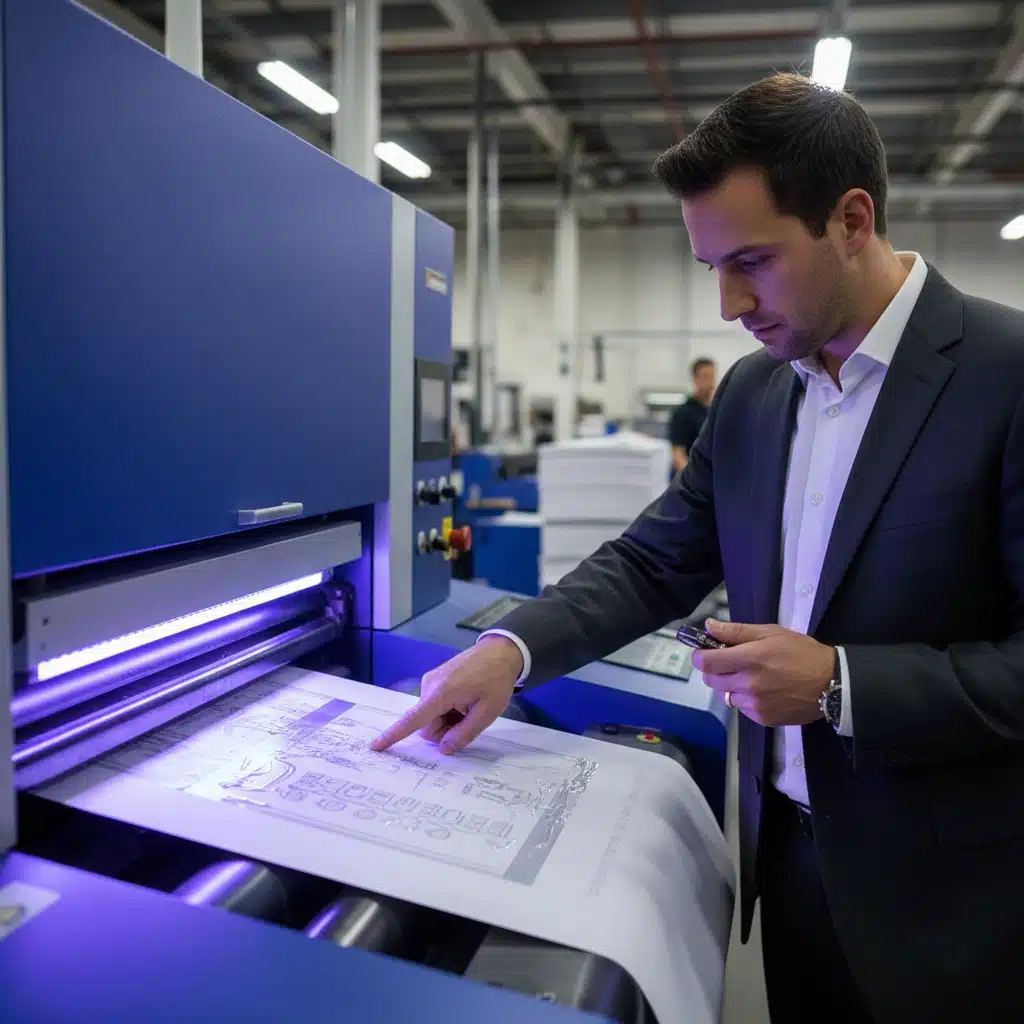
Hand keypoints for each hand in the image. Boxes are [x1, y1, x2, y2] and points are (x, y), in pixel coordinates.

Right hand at [370, 636, 522, 754]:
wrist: (501, 651)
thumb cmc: (496, 681)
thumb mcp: (487, 712)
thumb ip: (464, 734)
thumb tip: (443, 749)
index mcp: (440, 694)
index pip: (412, 720)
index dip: (393, 735)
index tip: (375, 746)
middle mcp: (428, 686)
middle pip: (427, 724)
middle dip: (445, 730)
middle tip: (470, 718)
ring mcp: (430, 681)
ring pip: (432, 716)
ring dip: (449, 719)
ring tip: (470, 706)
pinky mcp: (434, 679)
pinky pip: (435, 705)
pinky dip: (448, 709)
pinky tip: (466, 699)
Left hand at [691, 619, 834, 727]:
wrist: (831, 682)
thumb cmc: (801, 652)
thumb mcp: (771, 633)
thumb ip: (736, 631)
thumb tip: (708, 626)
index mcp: (748, 659)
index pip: (706, 662)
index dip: (700, 656)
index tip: (704, 652)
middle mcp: (748, 684)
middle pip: (711, 680)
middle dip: (715, 670)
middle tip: (730, 662)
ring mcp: (755, 705)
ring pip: (726, 696)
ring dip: (731, 686)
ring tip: (752, 677)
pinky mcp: (763, 719)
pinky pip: (743, 708)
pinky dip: (746, 700)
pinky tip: (763, 691)